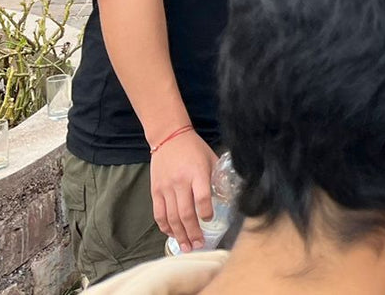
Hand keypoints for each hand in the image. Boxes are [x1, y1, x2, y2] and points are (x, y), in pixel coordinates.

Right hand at [150, 129, 217, 249]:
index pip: (202, 198)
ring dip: (179, 235)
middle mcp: (180, 182)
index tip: (210, 220)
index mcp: (197, 173)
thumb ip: (218, 177)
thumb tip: (229, 195)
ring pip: (171, 217)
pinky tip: (172, 234)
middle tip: (199, 245)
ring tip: (186, 246)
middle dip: (193, 232)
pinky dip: (165, 227)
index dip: (206, 212)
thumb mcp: (212, 158)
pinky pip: (159, 214)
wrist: (169, 137)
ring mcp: (166, 188)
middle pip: (186, 213)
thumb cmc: (194, 149)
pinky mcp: (155, 191)